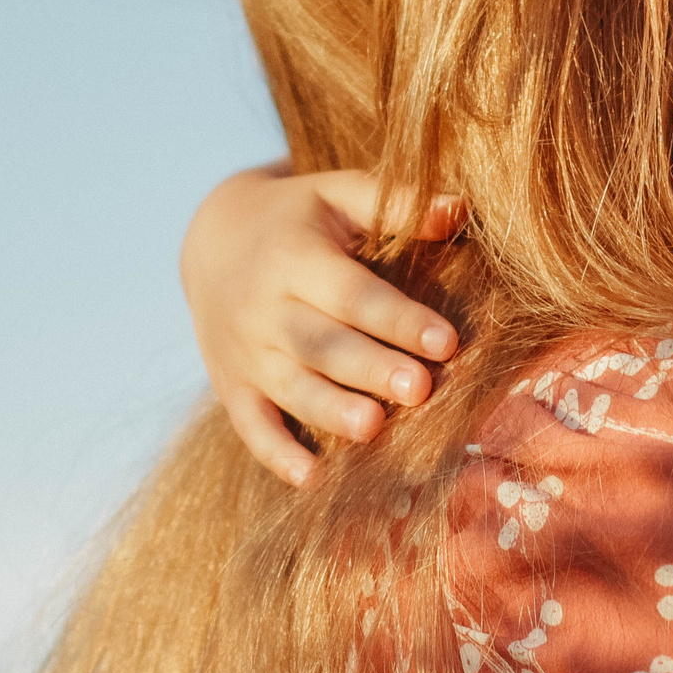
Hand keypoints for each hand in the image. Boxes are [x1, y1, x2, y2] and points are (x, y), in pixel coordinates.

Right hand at [179, 162, 464, 485]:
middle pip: (321, 344)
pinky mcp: (232, 386)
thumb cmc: (299, 216)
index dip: (398, 318)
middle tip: (422, 389)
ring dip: (330, 411)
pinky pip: (251, 426)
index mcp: (293, 256)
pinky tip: (312, 479)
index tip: (448, 341)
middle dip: (371, 369)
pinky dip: (277, 454)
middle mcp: (262, 307)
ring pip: (289, 388)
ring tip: (373, 428)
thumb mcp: (338, 193)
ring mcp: (243, 352)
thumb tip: (461, 209)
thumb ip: (397, 201)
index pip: (352, 293)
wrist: (212, 240)